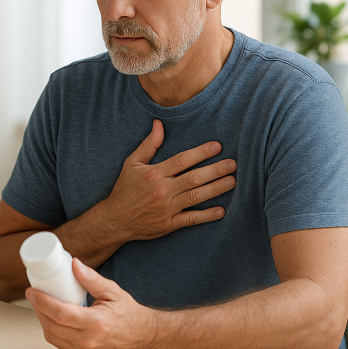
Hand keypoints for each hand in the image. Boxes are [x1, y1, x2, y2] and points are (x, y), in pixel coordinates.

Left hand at [26, 258, 158, 348]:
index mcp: (96, 323)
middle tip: (33, 294)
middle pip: (51, 325)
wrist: (143, 336)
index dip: (42, 302)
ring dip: (42, 319)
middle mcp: (88, 340)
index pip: (60, 314)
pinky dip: (51, 329)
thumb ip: (91, 278)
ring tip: (41, 303)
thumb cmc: (130, 315)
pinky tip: (50, 317)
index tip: (32, 292)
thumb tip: (74, 264)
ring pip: (52, 336)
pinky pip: (58, 342)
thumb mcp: (112, 291)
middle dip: (37, 308)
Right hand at [104, 119, 235, 241]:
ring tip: (231, 181)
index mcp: (154, 174)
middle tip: (233, 164)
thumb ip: (149, 144)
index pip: (181, 161)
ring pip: (195, 197)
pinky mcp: (168, 224)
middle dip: (215, 170)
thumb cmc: (124, 189)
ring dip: (215, 189)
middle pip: (193, 178)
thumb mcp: (132, 163)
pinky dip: (206, 216)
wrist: (115, 219)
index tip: (217, 146)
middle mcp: (162, 190)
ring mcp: (166, 209)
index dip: (200, 153)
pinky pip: (191, 220)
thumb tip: (159, 124)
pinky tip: (221, 211)